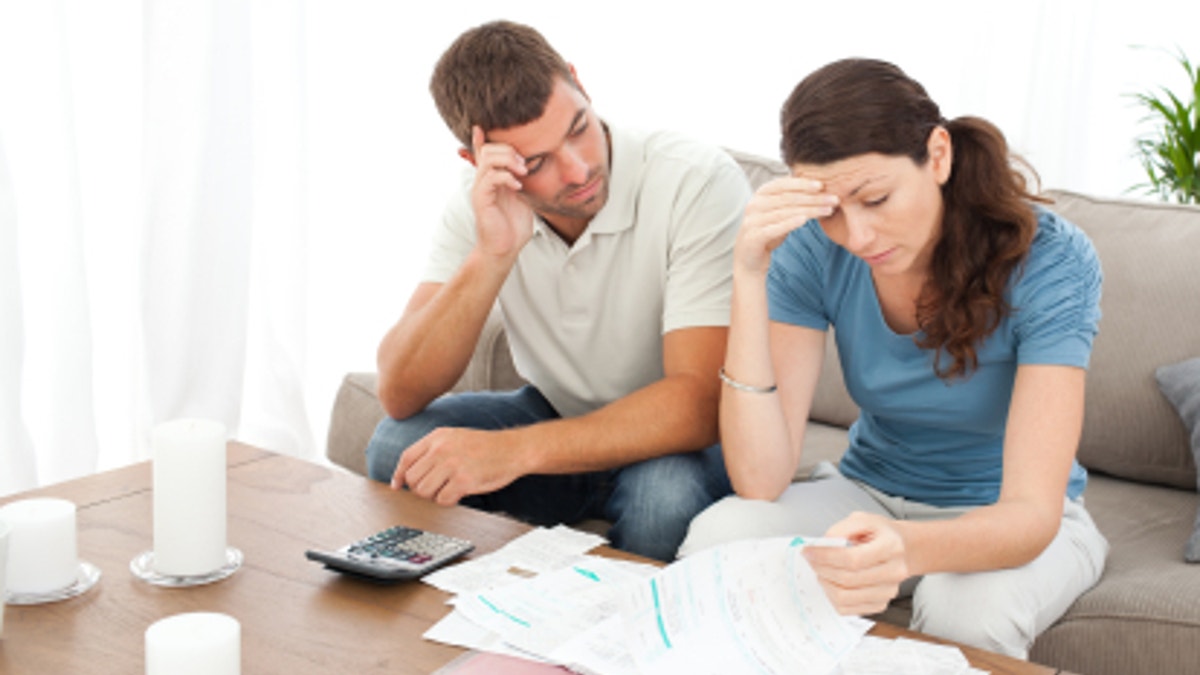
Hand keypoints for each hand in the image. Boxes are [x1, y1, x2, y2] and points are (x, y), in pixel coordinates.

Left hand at [390, 427, 526, 505]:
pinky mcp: (463, 481)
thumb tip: (409, 472)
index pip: (407, 458)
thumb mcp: (455, 437)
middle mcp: (441, 449)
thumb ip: (433, 449)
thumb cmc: (485, 446)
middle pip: (413, 478)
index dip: (398, 475)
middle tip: (436, 487)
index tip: (397, 486)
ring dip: (434, 495)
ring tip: (449, 489)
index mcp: (437, 437)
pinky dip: (449, 501)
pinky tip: (459, 493)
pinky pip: (442, 500)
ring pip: (424, 491)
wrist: (513, 449)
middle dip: (421, 487)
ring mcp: (452, 465)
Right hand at [469, 126, 534, 259]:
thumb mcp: (523, 196)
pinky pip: (490, 178)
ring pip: (488, 160)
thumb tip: (533, 164)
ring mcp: (481, 189)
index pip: (484, 151)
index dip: (484, 138)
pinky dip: (506, 177)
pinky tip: (518, 186)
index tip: (484, 125)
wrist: (506, 248)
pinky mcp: (481, 200)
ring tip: (523, 172)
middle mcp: (483, 180)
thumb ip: (523, 179)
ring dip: (508, 161)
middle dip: (509, 150)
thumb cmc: (515, 225)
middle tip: (525, 164)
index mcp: (492, 177)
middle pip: (489, 149)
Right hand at [735, 176, 837, 276]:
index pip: (782, 184)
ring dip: (809, 210)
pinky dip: (789, 223)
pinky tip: (804, 220)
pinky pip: (774, 228)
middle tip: (834, 199)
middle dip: (813, 198)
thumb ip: (792, 200)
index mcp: (760, 195)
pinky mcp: (753, 237)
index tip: (822, 185)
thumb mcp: (780, 213)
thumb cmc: (769, 232)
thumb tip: (819, 188)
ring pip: (785, 212)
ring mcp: (752, 221)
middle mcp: (754, 205)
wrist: (749, 259)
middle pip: (787, 198)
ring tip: (828, 210)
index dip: (802, 183)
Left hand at [803, 511, 909, 615]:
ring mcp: (888, 591)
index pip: (853, 559)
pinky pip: (848, 609)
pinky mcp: (880, 604)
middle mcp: (894, 572)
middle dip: (822, 569)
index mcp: (891, 547)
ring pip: (846, 597)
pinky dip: (832, 597)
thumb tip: (823, 544)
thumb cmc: (881, 534)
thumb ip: (841, 529)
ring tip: (821, 571)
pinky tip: (831, 583)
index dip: (826, 557)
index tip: (809, 551)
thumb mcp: (863, 519)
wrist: (902, 549)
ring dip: (826, 584)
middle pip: (848, 579)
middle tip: (811, 560)